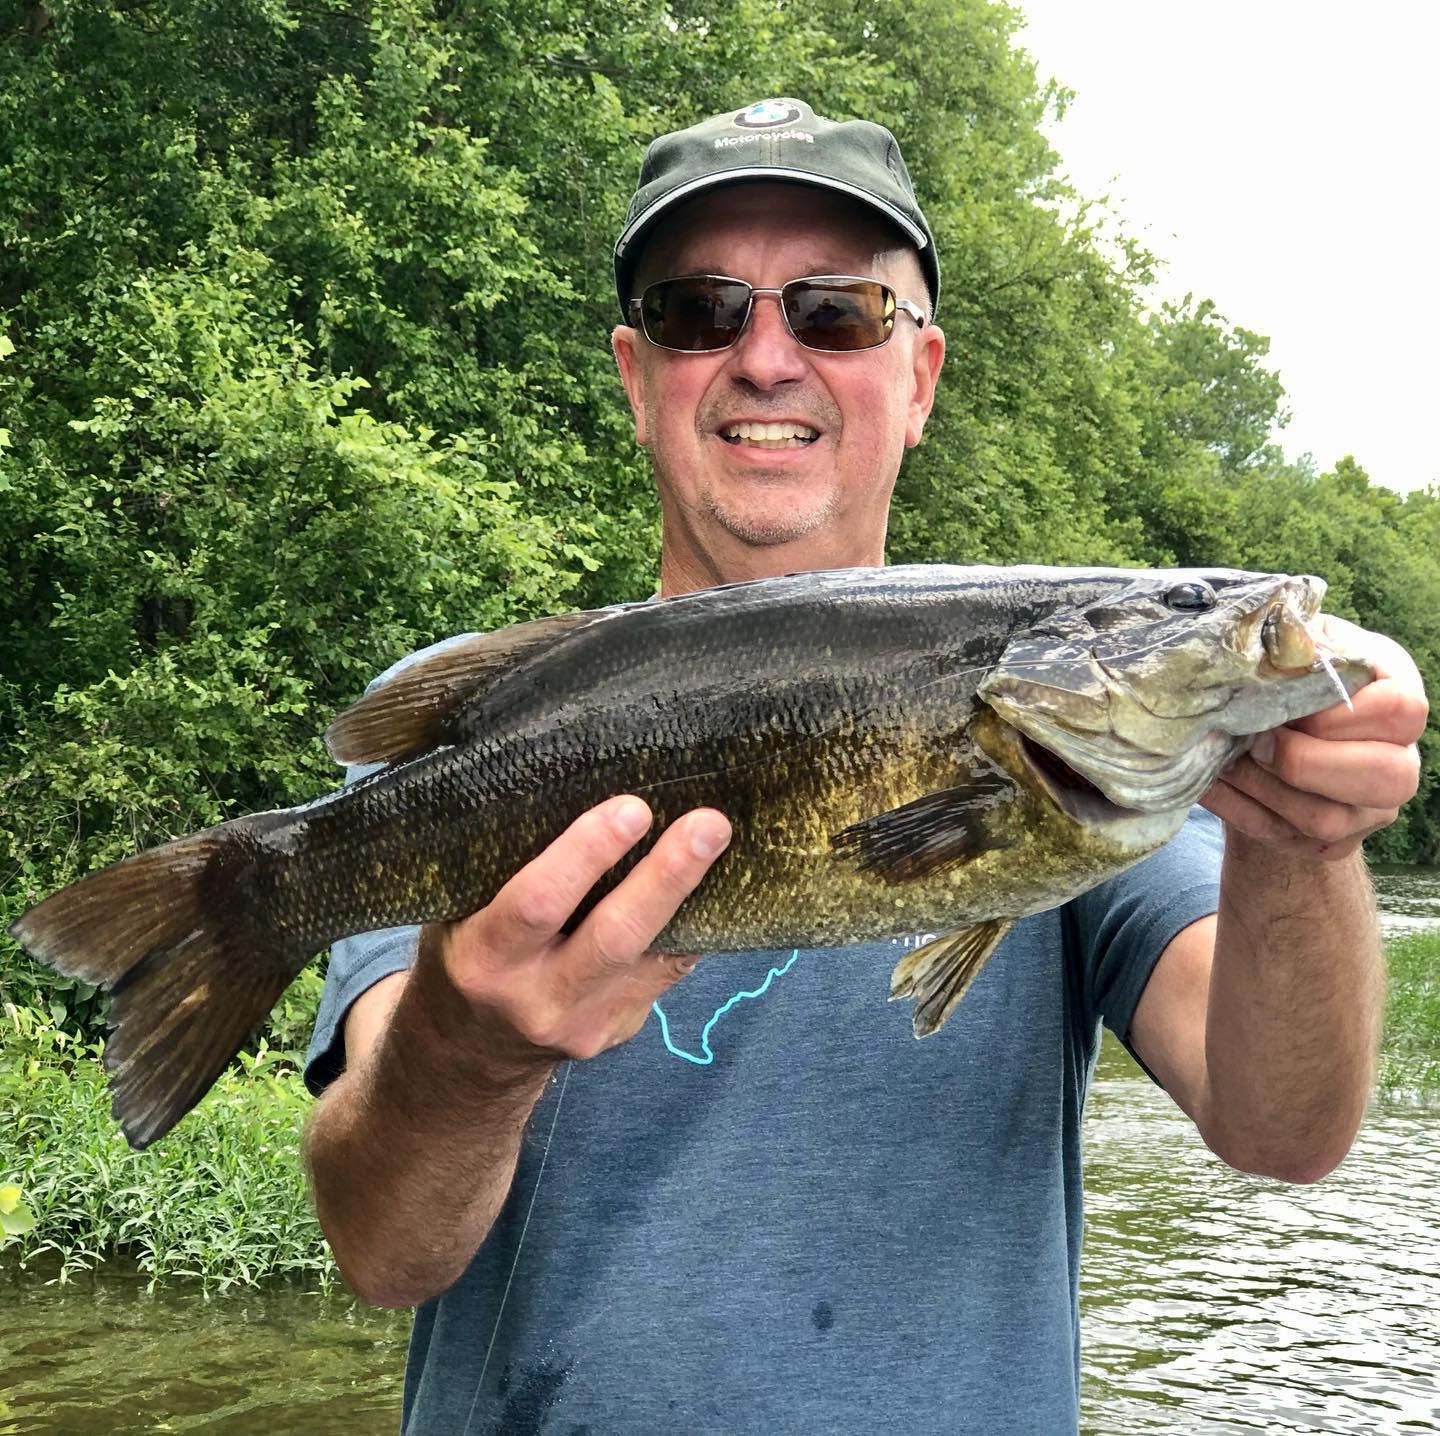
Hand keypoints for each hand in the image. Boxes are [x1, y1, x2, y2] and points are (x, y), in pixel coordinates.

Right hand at [420, 795, 731, 1066]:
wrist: (467, 1053)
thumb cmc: (466, 953)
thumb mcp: (458, 915)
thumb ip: (505, 870)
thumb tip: (580, 785)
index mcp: (484, 958)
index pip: (538, 903)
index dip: (587, 855)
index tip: (631, 809)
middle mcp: (535, 998)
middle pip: (613, 937)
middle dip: (665, 877)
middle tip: (706, 825)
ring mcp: (582, 1023)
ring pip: (653, 958)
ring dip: (692, 897)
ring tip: (720, 841)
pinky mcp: (617, 1031)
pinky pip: (665, 973)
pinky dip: (691, 926)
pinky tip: (714, 884)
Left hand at [1202, 616, 1427, 858]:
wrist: (1270, 735)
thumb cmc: (1284, 678)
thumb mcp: (1290, 648)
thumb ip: (1289, 644)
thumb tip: (1266, 649)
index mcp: (1398, 695)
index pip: (1400, 710)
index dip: (1338, 713)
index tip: (1285, 705)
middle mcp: (1399, 757)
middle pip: (1385, 776)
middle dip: (1303, 761)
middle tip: (1253, 741)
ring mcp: (1368, 809)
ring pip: (1326, 820)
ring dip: (1260, 788)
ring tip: (1224, 759)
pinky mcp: (1330, 843)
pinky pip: (1283, 837)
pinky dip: (1236, 808)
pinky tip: (1210, 782)